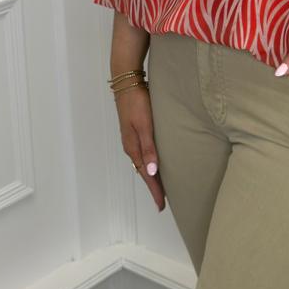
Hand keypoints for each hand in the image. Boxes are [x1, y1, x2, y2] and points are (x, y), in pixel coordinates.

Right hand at [112, 84, 164, 210]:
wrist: (126, 82)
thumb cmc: (137, 101)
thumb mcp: (144, 125)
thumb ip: (149, 148)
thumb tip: (151, 172)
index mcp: (133, 147)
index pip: (145, 175)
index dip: (154, 191)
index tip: (161, 206)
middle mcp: (131, 146)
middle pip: (143, 172)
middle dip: (152, 187)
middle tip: (162, 201)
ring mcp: (132, 138)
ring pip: (142, 163)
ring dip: (150, 175)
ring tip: (160, 186)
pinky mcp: (134, 131)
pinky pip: (142, 154)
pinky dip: (148, 163)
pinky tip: (154, 162)